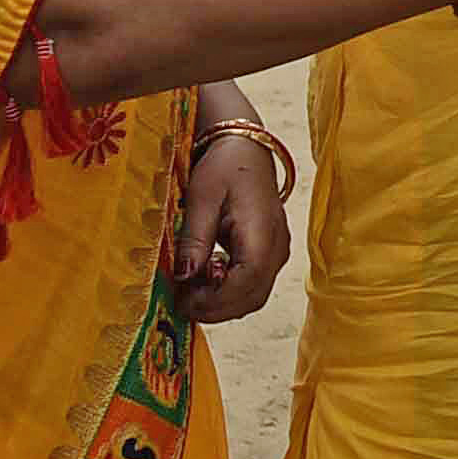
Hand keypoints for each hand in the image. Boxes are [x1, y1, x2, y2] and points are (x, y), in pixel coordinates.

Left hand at [177, 93, 290, 324]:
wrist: (246, 150)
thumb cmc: (224, 168)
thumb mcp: (202, 197)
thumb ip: (195, 238)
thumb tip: (184, 276)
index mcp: (262, 232)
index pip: (247, 281)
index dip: (215, 299)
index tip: (184, 299)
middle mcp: (277, 247)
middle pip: (252, 296)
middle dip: (215, 308)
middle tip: (180, 302)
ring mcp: (277, 252)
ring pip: (254, 296)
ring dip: (221, 303)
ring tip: (189, 290)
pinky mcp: (270, 254)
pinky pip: (253, 285)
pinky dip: (228, 293)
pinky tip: (204, 279)